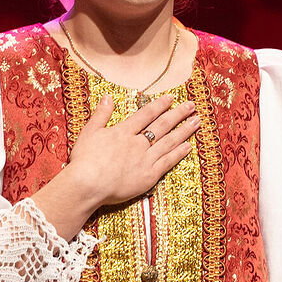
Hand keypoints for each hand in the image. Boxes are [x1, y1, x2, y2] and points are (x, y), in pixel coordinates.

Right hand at [29, 92, 198, 238]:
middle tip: (192, 105)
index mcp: (123, 131)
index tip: (172, 98)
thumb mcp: (88, 132)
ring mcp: (145, 159)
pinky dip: (179, 153)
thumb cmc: (84, 160)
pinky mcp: (149, 176)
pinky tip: (188, 146)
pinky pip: (168, 162)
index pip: (146, 114)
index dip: (160, 104)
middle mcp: (137, 143)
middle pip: (162, 125)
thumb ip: (100, 114)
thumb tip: (108, 96)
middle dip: (178, 114)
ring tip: (197, 121)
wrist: (87, 184)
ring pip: (169, 141)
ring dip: (184, 130)